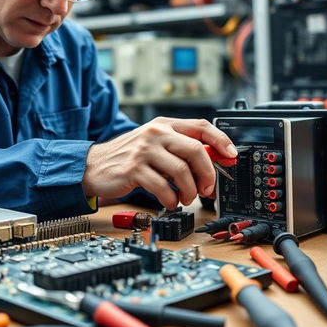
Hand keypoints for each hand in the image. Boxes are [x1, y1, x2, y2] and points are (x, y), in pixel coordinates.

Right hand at [83, 117, 236, 210]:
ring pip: (182, 172)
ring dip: (190, 191)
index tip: (231, 155)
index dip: (221, 140)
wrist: (94, 166)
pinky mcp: (134, 169)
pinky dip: (171, 200)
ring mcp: (144, 150)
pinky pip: (164, 188)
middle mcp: (155, 133)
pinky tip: (169, 202)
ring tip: (184, 198)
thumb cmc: (128, 157)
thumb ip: (180, 149)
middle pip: (197, 150)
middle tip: (207, 189)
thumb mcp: (155, 145)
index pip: (201, 125)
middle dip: (208, 174)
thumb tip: (214, 160)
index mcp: (164, 125)